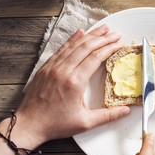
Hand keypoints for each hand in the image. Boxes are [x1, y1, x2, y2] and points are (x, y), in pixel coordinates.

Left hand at [1, 25, 130, 149]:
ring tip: (102, 28)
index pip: (96, 57)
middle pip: (87, 47)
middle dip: (103, 38)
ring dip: (90, 34)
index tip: (119, 43)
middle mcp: (63, 70)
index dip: (109, 48)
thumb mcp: (85, 123)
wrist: (28, 125)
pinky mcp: (46, 67)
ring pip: (74, 44)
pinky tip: (80, 32)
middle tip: (115, 33)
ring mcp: (53, 67)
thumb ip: (108, 115)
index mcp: (75, 82)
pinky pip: (61, 49)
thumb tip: (125, 111)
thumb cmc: (55, 125)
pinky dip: (72, 39)